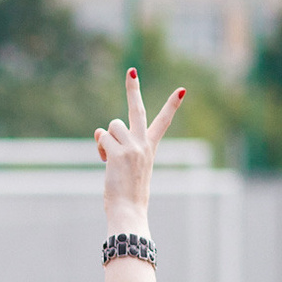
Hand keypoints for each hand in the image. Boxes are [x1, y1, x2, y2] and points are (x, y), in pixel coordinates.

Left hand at [96, 69, 183, 234]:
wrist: (129, 210)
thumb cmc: (128, 194)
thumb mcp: (127, 167)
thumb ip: (117, 146)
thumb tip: (99, 131)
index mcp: (150, 148)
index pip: (163, 122)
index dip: (172, 105)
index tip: (182, 90)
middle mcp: (144, 144)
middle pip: (138, 109)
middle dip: (133, 88)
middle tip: (130, 71)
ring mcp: (133, 146)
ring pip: (112, 126)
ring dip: (106, 140)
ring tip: (111, 160)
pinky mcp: (119, 151)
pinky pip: (102, 137)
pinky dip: (100, 148)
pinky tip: (105, 163)